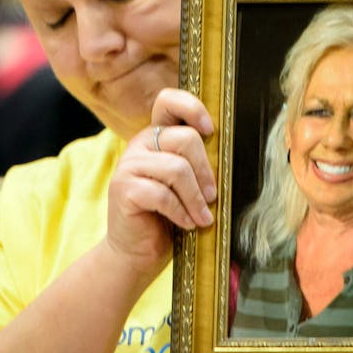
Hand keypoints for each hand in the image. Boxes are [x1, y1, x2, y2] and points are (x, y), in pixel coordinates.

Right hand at [100, 88, 216, 283]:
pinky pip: (162, 194)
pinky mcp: (123, 189)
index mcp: (156, 136)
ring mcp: (128, 165)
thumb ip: (196, 164)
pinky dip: (180, 212)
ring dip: (196, 198)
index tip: (210, 129)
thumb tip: (229, 153)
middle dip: (206, 171)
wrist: (137, 252)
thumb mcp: (186, 185)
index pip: (168, 100)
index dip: (192, 107)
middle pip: (185, 139)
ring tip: (202, 218)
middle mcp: (140, 144)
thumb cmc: (168, 218)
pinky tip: (186, 224)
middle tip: (213, 197)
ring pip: (177, 169)